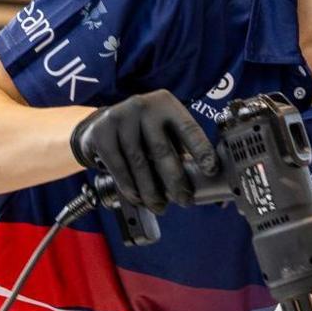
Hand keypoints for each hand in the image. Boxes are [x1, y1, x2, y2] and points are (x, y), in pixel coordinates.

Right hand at [70, 90, 218, 211]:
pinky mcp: (102, 133)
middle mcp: (143, 106)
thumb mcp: (163, 130)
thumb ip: (180, 149)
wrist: (101, 123)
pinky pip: (118, 167)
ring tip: (160, 206)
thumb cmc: (142, 130)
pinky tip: (138, 198)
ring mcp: (120, 118)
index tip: (210, 170)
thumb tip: (203, 182)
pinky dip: (130, 187)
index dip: (201, 150)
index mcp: (166, 104)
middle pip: (162, 150)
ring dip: (151, 191)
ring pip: (139, 163)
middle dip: (176, 181)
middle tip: (184, 201)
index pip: (188, 128)